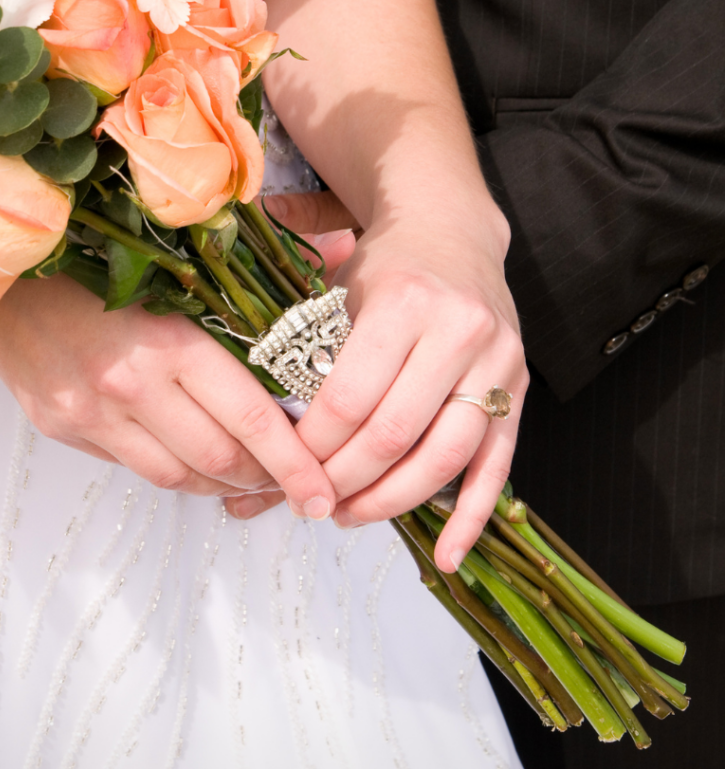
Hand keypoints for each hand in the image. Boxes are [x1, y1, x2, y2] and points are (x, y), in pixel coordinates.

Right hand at [0, 273, 337, 513]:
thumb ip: (263, 276)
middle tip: (295, 482)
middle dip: (267, 480)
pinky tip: (197, 462)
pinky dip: (179, 474)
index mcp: (169, 337)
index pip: (248, 417)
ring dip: (224, 486)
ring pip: (179, 477)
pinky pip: (137, 469)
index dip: (295, 463)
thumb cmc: (105, 262)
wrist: (6, 277)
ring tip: (251, 477)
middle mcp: (129, 382)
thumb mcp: (181, 264)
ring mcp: (91, 412)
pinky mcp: (64, 428)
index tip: (323, 493)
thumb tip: (345, 247)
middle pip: (219, 459)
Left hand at [225, 190, 526, 575]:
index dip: (314, 445)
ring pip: (445, 457)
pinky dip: (471, 515)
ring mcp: (497, 362)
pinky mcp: (520, 388)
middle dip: (345, 479)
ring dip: (392, 501)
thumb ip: (313, 348)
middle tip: (311, 501)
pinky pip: (498, 465)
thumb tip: (266, 426)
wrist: (454, 230)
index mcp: (404, 301)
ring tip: (350, 516)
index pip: (350, 397)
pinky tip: (445, 555)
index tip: (285, 468)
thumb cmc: (385, 264)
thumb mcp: (340, 287)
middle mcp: (457, 331)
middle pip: (394, 434)